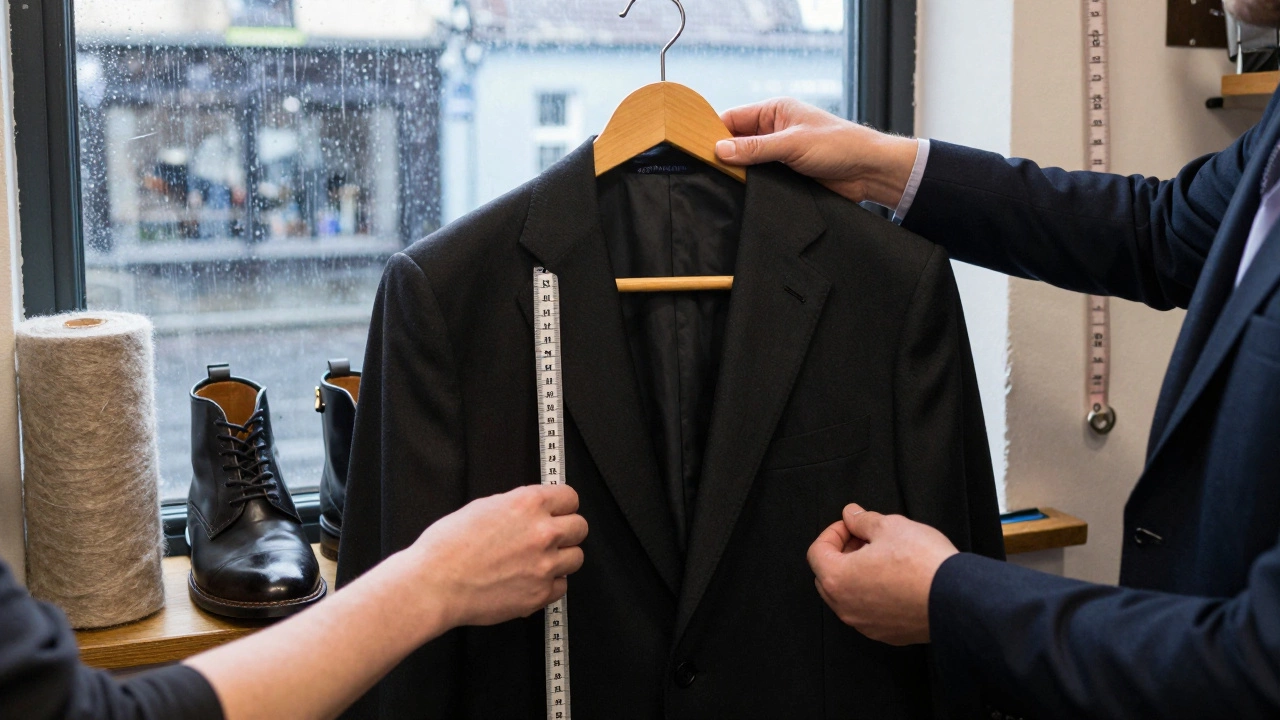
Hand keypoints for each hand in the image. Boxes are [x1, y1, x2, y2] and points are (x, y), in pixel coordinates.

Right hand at [408, 484, 587, 627]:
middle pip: (580, 527)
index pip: (570, 498)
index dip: (563, 505)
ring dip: (562, 558)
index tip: (560, 512)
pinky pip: (562, 587)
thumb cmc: (448, 547)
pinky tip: (531, 581)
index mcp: (528, 504)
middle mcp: (543, 532)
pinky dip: (550, 585)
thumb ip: (516, 507)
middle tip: (551, 538)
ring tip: (539, 562)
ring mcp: (545, 565)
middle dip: (568, 531)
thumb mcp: (483, 507)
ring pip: (576, 557)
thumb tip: (530, 510)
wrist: (435, 584)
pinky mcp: (540, 594)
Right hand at [715, 98, 918, 207]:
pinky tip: (740, 194)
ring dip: (738, 173)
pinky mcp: (785, 175)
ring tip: (719, 183)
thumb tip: (720, 150)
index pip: (733, 118)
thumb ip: (755, 148)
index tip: (695, 148)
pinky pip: (760, 179)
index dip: (713, 131)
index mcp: (775, 111)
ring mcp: (779, 154)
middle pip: (736, 142)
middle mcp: (774, 131)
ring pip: (747, 163)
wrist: (870, 172)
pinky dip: (750, 186)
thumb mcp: (793, 143)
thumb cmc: (840, 145)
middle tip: (703, 169)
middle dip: (723, 154)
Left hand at [807, 504, 957, 644]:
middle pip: (827, 576)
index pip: (817, 552)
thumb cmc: (923, 563)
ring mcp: (865, 624)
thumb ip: (863, 520)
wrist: (957, 599)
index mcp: (837, 579)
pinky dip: (873, 595)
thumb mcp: (890, 526)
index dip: (833, 532)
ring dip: (856, 575)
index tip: (851, 525)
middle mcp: (845, 607)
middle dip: (842, 554)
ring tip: (882, 558)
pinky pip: (868, 612)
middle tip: (864, 539)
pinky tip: (895, 580)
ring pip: (848, 597)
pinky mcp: (887, 634)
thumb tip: (851, 515)